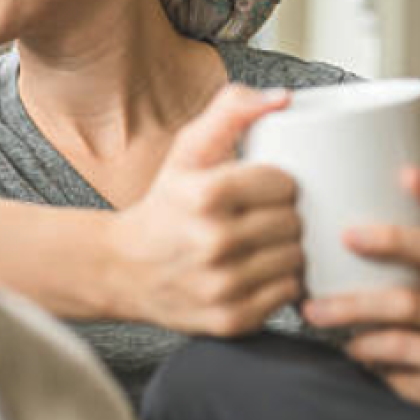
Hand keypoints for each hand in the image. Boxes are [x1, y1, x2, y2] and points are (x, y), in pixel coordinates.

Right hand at [112, 84, 303, 336]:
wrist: (123, 268)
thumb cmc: (165, 203)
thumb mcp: (187, 150)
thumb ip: (231, 111)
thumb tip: (283, 99)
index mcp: (203, 194)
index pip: (284, 183)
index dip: (280, 183)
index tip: (265, 187)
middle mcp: (213, 242)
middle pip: (294, 223)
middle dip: (285, 216)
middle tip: (264, 216)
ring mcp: (223, 285)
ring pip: (296, 260)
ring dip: (286, 250)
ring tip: (263, 243)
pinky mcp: (231, 320)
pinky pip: (287, 295)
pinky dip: (279, 283)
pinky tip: (257, 271)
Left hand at [300, 166, 419, 407]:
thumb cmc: (411, 299)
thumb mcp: (411, 267)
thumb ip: (379, 233)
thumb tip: (308, 189)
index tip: (405, 173)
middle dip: (393, 239)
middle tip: (346, 236)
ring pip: (411, 306)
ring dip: (355, 306)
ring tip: (313, 311)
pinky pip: (405, 350)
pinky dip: (370, 346)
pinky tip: (348, 344)